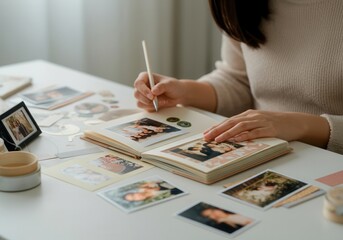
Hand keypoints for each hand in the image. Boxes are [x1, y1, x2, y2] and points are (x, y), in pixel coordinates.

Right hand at [134, 72, 185, 110]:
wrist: (178, 95)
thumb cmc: (173, 86)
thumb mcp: (169, 84)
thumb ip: (161, 86)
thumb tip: (153, 91)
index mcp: (145, 77)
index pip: (138, 83)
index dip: (143, 90)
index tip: (152, 96)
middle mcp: (142, 86)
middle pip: (136, 94)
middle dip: (146, 99)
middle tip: (156, 101)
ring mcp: (143, 95)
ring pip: (139, 102)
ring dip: (150, 104)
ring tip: (160, 102)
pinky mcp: (145, 103)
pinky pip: (144, 108)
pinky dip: (152, 108)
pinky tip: (159, 105)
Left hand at [203, 109, 329, 147]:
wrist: (296, 121)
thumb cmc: (275, 124)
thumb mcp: (257, 122)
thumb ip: (245, 127)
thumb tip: (230, 135)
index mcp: (248, 115)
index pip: (229, 121)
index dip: (216, 127)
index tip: (205, 134)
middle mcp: (253, 116)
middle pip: (231, 122)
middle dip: (217, 130)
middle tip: (207, 137)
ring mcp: (262, 122)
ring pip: (241, 126)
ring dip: (228, 133)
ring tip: (218, 140)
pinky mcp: (270, 129)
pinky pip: (256, 132)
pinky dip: (245, 136)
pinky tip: (237, 140)